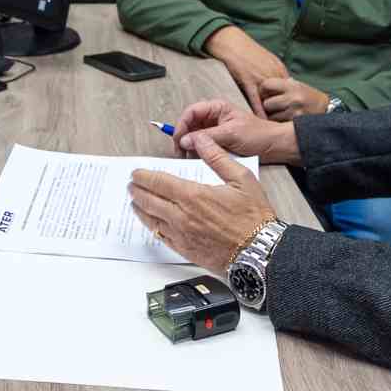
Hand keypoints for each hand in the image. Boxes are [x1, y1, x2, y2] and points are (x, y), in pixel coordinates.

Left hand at [128, 136, 276, 272]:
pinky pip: (160, 236)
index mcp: (193, 196)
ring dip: (139, 208)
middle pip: (149, 200)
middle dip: (137, 190)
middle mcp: (182, 216)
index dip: (143, 176)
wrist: (259, 251)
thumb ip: (217, 157)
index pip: (158, 182)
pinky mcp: (184, 249)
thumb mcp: (241, 178)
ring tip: (134, 201)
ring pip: (151, 219)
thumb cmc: (254, 217)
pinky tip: (150, 222)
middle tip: (131, 185)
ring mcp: (181, 234)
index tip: (136, 173)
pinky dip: (151, 226)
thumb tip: (201, 139)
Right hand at [170, 100, 300, 164]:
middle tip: (180, 152)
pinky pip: (202, 147)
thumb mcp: (231, 134)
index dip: (181, 125)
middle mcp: (213, 118)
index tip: (178, 140)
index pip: (191, 112)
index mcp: (217, 108)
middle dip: (183, 138)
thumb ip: (207, 136)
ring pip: (194, 137)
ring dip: (189, 147)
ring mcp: (215, 131)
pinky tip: (197, 161)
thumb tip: (185, 140)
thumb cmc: (259, 135)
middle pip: (189, 125)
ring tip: (188, 158)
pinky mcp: (217, 143)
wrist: (274, 147)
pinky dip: (197, 153)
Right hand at [204, 25, 289, 116]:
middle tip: (287, 125)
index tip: (294, 113)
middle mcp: (273, 75)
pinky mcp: (248, 81)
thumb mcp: (269, 59)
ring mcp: (261, 78)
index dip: (291, 103)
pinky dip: (259, 111)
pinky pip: (255, 100)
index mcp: (279, 70)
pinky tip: (261, 121)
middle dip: (285, 111)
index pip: (290, 91)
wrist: (233, 43)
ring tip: (276, 128)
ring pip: (271, 101)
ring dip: (273, 114)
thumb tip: (285, 83)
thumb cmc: (248, 50)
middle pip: (283, 98)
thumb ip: (277, 72)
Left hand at [258, 77, 331, 120]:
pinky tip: (284, 119)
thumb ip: (278, 86)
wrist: (326, 109)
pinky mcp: (295, 123)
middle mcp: (294, 98)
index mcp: (292, 85)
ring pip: (270, 116)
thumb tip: (256, 86)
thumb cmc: (306, 96)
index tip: (265, 93)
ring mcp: (295, 112)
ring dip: (272, 116)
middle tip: (273, 105)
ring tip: (280, 113)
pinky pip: (277, 125)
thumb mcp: (295, 85)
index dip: (263, 90)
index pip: (266, 85)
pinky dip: (278, 124)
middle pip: (266, 103)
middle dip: (267, 105)